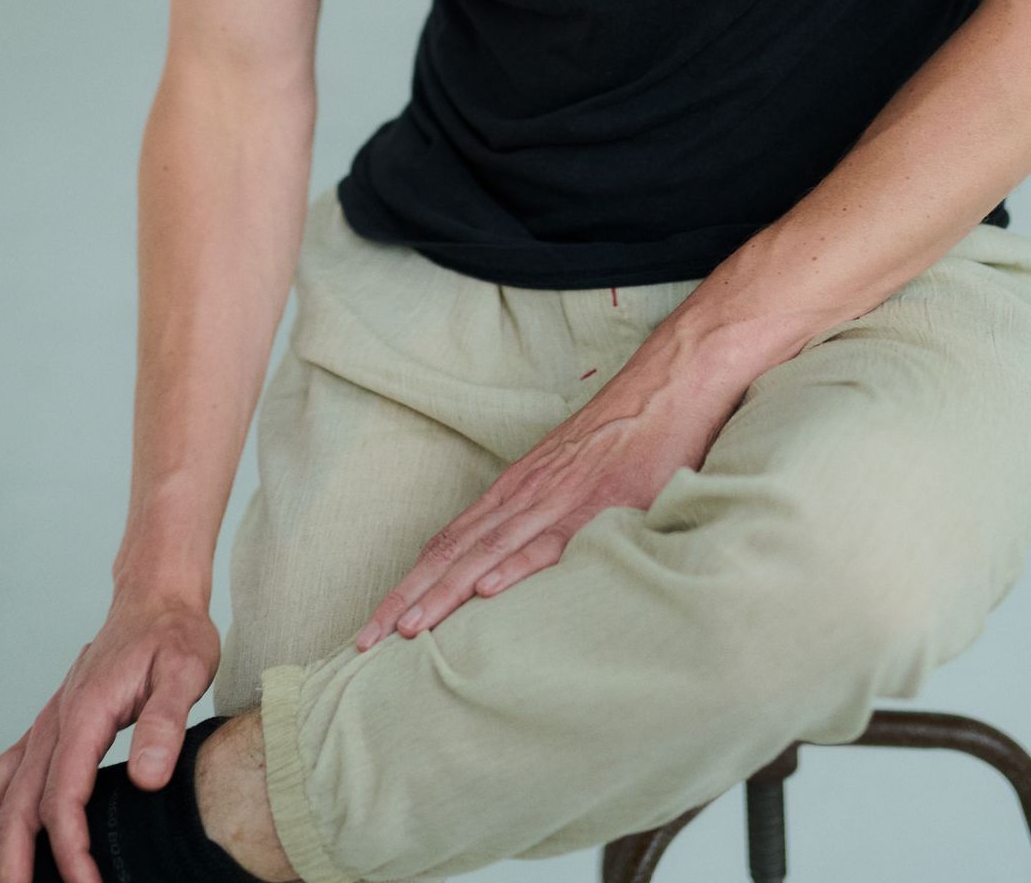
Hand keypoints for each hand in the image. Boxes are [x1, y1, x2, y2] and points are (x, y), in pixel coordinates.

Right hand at [0, 592, 220, 882]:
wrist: (154, 598)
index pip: (63, 800)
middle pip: (16, 807)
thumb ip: (166, 722)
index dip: (70, 851)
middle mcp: (53, 723)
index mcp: (84, 715)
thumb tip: (148, 778)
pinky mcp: (47, 729)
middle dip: (10, 866)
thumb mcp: (185, 669)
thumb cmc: (172, 632)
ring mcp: (45, 726)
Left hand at [353, 317, 757, 650]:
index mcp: (515, 492)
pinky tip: (485, 592)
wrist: (666, 389)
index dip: (411, 584)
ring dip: (443, 594)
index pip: (449, 543)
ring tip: (407, 630)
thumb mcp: (572, 477)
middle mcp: (524, 495)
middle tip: (364, 642)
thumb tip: (518, 565)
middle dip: (406, 599)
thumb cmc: (624, 436)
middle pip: (451, 552)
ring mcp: (557, 500)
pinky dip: (513, 567)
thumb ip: (545, 519)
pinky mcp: (596, 505)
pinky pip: (549, 542)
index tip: (378, 624)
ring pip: (486, 553)